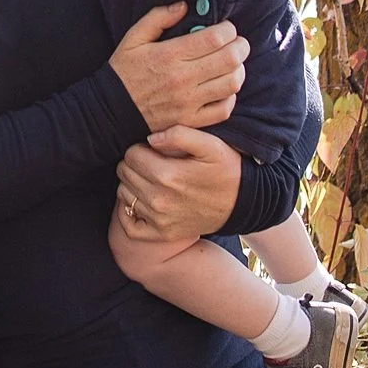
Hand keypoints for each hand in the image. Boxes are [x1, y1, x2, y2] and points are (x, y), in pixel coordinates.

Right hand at [110, 4, 246, 129]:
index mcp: (169, 55)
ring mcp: (188, 102)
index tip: (226, 28)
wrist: (109, 110)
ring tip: (233, 64)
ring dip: (239, 70)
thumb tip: (184, 6)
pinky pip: (224, 109)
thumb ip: (158, 17)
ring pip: (231, 84)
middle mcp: (182, 79)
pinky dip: (231, 97)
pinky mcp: (190, 120)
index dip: (228, 29)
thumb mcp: (133, 38)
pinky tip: (224, 88)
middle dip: (240, 46)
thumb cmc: (123, 72)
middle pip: (230, 59)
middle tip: (237, 43)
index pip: (215, 38)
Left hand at [115, 124, 242, 243]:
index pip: (131, 154)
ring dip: (132, 184)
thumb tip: (150, 138)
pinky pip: (128, 225)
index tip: (154, 149)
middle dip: (135, 163)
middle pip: (125, 173)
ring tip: (151, 179)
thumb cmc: (226, 170)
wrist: (243, 203)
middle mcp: (159, 200)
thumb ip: (180, 134)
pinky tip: (141, 200)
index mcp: (168, 175)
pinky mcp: (161, 233)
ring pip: (124, 193)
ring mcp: (159, 219)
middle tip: (153, 162)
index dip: (140, 147)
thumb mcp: (211, 145)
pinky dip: (128, 212)